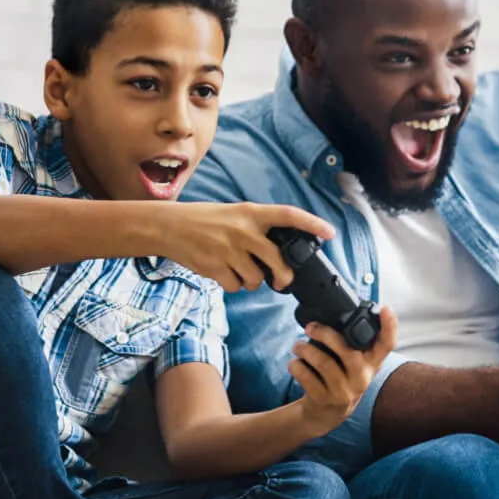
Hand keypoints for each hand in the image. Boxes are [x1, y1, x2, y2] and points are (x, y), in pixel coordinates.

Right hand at [161, 202, 334, 291]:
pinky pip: (235, 286)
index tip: (330, 232)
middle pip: (277, 260)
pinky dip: (232, 285)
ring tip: (239, 270)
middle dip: (284, 276)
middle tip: (282, 281)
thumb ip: (257, 228)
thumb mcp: (234, 214)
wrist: (168, 226)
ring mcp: (229, 249)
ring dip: (251, 281)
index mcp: (251, 213)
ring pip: (256, 278)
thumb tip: (279, 253)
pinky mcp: (215, 266)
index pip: (288, 215)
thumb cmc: (204, 220)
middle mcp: (243, 230)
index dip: (312, 224)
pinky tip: (223, 273)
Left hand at [290, 308, 398, 434]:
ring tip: (297, 345)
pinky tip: (295, 362)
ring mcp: (343, 391)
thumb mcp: (356, 364)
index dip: (390, 327)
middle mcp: (362, 378)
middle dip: (325, 334)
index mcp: (372, 363)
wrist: (328, 413)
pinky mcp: (324, 399)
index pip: (387, 344)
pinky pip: (306, 377)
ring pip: (323, 363)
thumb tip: (340, 313)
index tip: (387, 309)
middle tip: (310, 327)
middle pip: (347, 351)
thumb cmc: (342, 378)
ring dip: (305, 349)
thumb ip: (354, 343)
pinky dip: (296, 366)